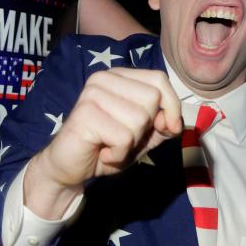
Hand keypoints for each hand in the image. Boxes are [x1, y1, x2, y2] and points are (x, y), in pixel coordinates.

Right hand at [26, 68, 181, 218]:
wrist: (69, 169)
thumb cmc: (107, 147)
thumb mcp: (144, 136)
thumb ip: (164, 124)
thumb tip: (175, 121)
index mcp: (120, 77)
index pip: (159, 80)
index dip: (171, 105)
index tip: (166, 128)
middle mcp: (105, 78)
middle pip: (152, 98)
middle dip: (146, 128)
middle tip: (122, 137)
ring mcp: (93, 93)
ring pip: (140, 119)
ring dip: (131, 143)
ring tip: (110, 144)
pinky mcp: (86, 113)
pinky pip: (124, 137)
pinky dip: (118, 153)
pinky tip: (102, 152)